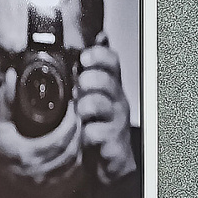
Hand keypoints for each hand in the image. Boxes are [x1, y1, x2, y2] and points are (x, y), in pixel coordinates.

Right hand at [0, 65, 82, 197]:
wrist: (5, 181)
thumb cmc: (5, 148)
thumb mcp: (1, 123)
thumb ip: (5, 100)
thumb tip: (11, 75)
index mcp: (24, 155)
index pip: (57, 139)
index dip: (69, 122)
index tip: (73, 105)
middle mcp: (38, 172)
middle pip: (70, 148)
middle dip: (77, 128)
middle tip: (80, 111)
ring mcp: (50, 182)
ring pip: (76, 159)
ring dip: (81, 140)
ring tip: (80, 123)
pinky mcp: (60, 186)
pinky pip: (78, 169)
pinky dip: (80, 153)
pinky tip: (79, 140)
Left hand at [75, 35, 135, 183]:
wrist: (110, 162)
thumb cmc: (101, 124)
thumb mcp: (97, 93)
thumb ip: (96, 67)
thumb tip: (101, 36)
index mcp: (111, 86)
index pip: (111, 61)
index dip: (98, 56)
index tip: (85, 58)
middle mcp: (117, 101)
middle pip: (105, 80)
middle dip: (88, 82)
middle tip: (79, 90)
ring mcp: (117, 122)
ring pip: (98, 104)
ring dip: (85, 107)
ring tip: (82, 113)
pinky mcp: (113, 143)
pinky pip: (96, 132)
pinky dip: (87, 133)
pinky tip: (86, 135)